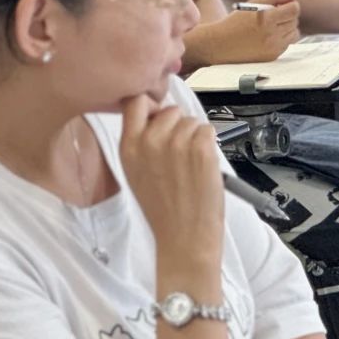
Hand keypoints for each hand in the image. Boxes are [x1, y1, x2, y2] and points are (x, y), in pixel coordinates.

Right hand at [118, 95, 223, 273]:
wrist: (184, 237)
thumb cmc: (163, 209)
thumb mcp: (137, 172)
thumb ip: (141, 142)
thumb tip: (157, 115)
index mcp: (128, 147)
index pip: (136, 101)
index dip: (152, 104)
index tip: (158, 115)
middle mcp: (149, 141)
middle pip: (170, 110)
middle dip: (178, 125)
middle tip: (180, 153)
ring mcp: (176, 143)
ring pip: (192, 121)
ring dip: (195, 137)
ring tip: (190, 166)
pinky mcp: (201, 148)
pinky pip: (208, 130)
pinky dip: (210, 144)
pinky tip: (202, 166)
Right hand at [207, 0, 299, 63]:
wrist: (219, 45)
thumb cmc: (236, 22)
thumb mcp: (254, 4)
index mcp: (266, 19)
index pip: (294, 10)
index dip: (292, 4)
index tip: (286, 4)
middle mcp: (271, 35)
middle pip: (294, 21)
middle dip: (288, 15)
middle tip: (276, 14)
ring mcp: (273, 48)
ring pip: (294, 33)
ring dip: (287, 27)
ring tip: (273, 25)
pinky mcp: (272, 57)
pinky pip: (287, 44)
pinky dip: (282, 38)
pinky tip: (269, 36)